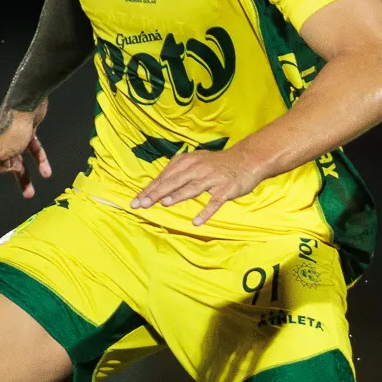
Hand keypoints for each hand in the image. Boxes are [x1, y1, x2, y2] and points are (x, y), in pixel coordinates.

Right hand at [0, 100, 50, 211]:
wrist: (29, 102)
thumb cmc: (12, 127)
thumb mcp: (2, 154)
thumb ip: (1, 166)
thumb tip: (10, 170)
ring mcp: (11, 140)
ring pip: (15, 165)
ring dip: (22, 180)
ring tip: (30, 195)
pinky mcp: (26, 134)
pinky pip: (32, 152)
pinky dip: (39, 162)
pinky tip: (46, 172)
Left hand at [132, 145, 259, 225]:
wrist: (247, 159)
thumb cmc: (217, 164)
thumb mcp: (195, 162)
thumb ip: (178, 172)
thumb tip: (157, 186)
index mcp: (188, 161)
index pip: (164, 177)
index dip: (149, 189)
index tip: (135, 201)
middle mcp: (198, 168)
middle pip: (173, 182)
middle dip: (156, 193)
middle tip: (141, 205)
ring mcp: (212, 178)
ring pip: (191, 188)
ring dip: (177, 195)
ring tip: (163, 203)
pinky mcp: (225, 189)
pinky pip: (214, 202)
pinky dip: (205, 212)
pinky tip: (196, 222)